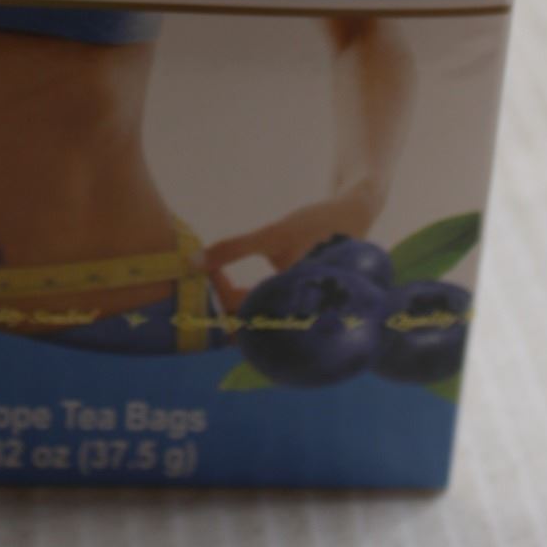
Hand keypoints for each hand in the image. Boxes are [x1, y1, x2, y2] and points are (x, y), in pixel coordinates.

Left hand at [204, 186, 374, 309]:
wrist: (354, 217)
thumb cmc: (316, 226)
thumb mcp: (273, 235)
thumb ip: (233, 249)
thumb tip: (192, 263)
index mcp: (295, 307)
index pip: (246, 319)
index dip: (221, 299)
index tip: (208, 274)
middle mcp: (301, 322)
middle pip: (252, 329)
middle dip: (226, 309)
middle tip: (208, 284)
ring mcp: (302, 319)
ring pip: (260, 324)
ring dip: (237, 308)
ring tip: (220, 285)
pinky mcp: (300, 311)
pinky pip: (269, 317)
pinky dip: (251, 305)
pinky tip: (239, 289)